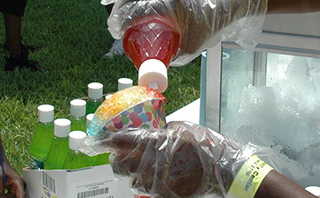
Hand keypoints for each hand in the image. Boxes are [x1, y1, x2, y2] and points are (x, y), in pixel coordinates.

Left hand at [0, 162, 24, 197]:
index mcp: (18, 181)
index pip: (21, 196)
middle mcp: (18, 184)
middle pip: (17, 196)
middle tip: (1, 196)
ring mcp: (15, 185)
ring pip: (12, 196)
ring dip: (6, 197)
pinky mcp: (11, 185)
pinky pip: (9, 194)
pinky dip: (4, 196)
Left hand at [92, 121, 254, 197]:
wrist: (224, 169)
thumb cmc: (206, 145)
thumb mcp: (182, 128)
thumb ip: (162, 131)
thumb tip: (150, 131)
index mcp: (155, 142)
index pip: (122, 141)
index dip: (105, 140)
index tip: (95, 140)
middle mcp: (152, 164)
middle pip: (119, 165)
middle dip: (115, 159)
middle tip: (117, 154)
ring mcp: (157, 182)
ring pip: (131, 181)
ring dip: (131, 173)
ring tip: (140, 166)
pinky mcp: (164, 195)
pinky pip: (147, 191)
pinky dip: (146, 183)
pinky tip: (155, 176)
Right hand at [101, 0, 267, 64]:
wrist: (223, 3)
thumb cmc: (208, 25)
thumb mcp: (191, 47)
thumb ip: (171, 58)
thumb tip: (152, 70)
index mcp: (171, 5)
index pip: (138, 10)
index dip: (123, 21)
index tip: (118, 33)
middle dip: (118, 11)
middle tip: (114, 27)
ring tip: (114, 13)